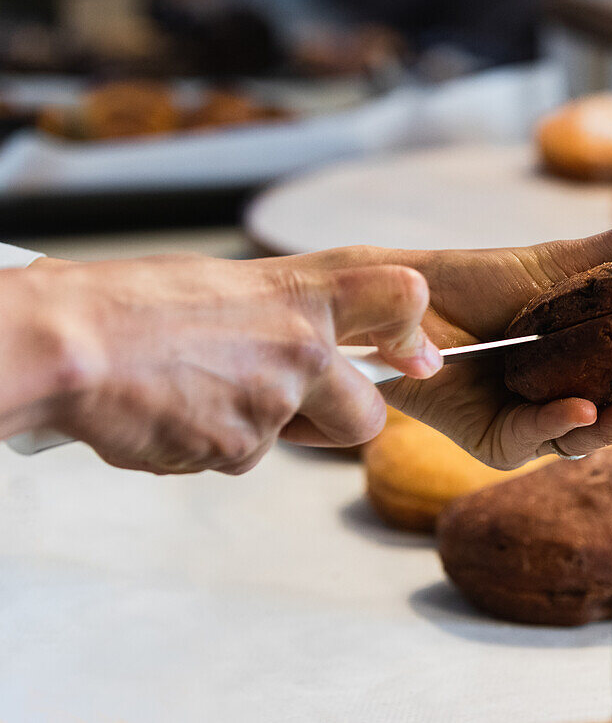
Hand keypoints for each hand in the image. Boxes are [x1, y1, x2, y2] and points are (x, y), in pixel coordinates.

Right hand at [13, 254, 440, 473]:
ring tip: (193, 388)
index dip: (412, 336)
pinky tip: (169, 411)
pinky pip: (235, 459)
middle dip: (335, 421)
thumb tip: (312, 331)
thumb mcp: (225, 284)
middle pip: (366, 417)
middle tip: (284, 399)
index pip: (402, 301)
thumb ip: (282, 310)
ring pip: (288, 441)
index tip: (412, 358)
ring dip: (254, 428)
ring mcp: (273, 406)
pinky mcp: (237, 450)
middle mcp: (303, 352)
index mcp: (302, 298)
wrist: (67, 346)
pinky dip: (207, 444)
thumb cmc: (132, 303)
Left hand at [299, 223, 611, 467]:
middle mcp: (578, 400)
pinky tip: (584, 407)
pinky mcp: (498, 445)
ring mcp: (540, 428)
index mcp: (599, 365)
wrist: (405, 298)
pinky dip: (562, 423)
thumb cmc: (479, 282)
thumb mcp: (561, 262)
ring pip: (598, 435)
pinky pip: (537, 439)